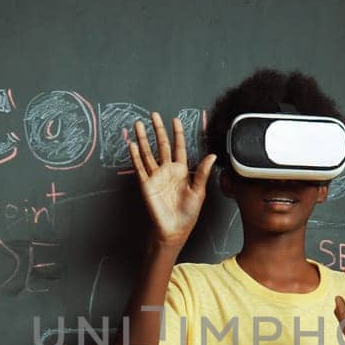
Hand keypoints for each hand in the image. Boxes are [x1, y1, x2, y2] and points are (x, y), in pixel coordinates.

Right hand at [128, 111, 215, 247]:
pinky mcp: (146, 184)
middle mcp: (167, 171)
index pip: (178, 148)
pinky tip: (132, 144)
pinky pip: (140, 167)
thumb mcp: (199, 192)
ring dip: (143, 139)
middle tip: (154, 115)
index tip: (175, 120)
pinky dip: (135, 156)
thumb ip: (202, 172)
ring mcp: (155, 177)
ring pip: (148, 153)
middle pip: (162, 146)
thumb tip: (212, 156)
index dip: (177, 134)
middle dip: (158, 130)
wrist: (174, 230)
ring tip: (138, 124)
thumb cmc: (188, 214)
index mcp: (181, 171)